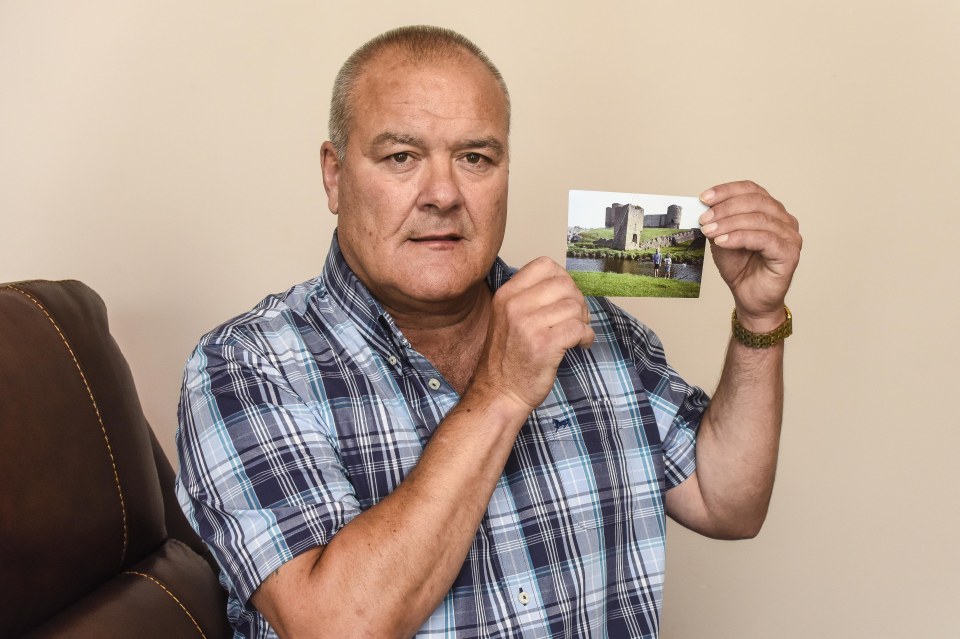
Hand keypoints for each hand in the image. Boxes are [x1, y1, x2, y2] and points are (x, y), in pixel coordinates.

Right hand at [471, 257, 594, 412]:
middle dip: (577, 301)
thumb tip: (567, 285)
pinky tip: (580, 345)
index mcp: (506, 294)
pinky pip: (579, 328)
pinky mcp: (545, 345)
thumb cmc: (508, 358)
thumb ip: (530, 297)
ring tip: (576, 335)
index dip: (563, 278)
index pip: (545, 265)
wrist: (499, 393)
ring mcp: (529, 325)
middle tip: (575, 319)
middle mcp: (515, 305)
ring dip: (583, 321)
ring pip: (574, 306)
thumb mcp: (507, 317)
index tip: (564, 297)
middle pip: (565, 284)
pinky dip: (586, 336)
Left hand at [699, 181, 801, 328]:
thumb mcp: (722, 239)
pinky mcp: (789, 253)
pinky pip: (764, 239)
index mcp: (770, 210)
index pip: (751, 189)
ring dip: (729, 223)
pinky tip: (722, 242)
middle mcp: (784, 220)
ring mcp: (790, 236)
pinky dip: (740, 238)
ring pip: (759, 219)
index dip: (727, 191)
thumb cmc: (740, 268)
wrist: (749, 297)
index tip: (704, 198)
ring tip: (709, 231)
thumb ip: (718, 222)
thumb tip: (704, 209)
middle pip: (756, 201)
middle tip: (704, 218)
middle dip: (725, 208)